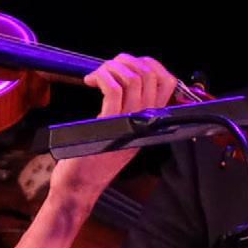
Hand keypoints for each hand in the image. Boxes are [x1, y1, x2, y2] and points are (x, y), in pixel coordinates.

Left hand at [44, 53, 178, 217]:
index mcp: (149, 124)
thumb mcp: (119, 133)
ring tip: (98, 75)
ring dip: (112, 67)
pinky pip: (113, 90)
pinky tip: (90, 81)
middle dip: (128, 61)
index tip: (130, 64)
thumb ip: (129, 113)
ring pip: (133, 79)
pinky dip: (101, 77)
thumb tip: (126, 81)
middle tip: (109, 67)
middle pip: (151, 77)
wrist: (79, 186)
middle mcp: (144, 124)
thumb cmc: (92, 160)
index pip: (167, 84)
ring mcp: (128, 126)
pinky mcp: (108, 126)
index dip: (152, 65)